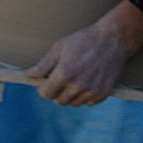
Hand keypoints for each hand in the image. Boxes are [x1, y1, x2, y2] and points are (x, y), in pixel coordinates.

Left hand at [27, 2, 142, 107]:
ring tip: (75, 78)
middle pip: (60, 101)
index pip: (47, 94)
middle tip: (61, 79)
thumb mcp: (59, 48)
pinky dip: (85, 96)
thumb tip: (29, 75)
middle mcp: (78, 85)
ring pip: (74, 103)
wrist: (113, 39)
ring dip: (71, 95)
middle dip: (57, 92)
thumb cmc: (84, 40)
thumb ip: (43, 65)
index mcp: (65, 74)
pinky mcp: (103, 93)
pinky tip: (87, 81)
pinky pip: (88, 103)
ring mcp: (92, 91)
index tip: (46, 83)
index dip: (44, 89)